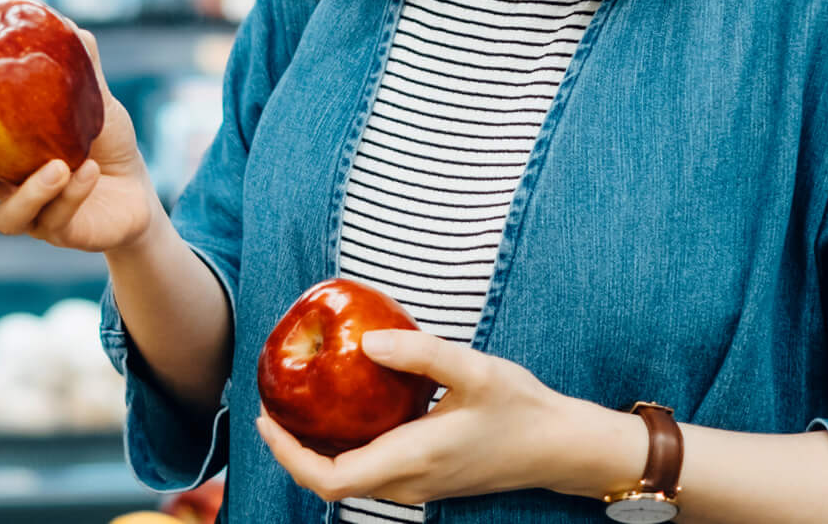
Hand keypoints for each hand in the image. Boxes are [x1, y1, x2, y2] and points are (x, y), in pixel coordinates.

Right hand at [0, 27, 156, 254]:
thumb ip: (78, 66)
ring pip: (3, 219)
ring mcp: (25, 212)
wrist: (137, 189)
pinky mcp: (56, 232)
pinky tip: (89, 172)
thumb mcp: (93, 98)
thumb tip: (70, 27)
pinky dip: (71, 195)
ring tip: (59, 165)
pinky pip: (54, 220)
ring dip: (28, 192)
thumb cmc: (102, 139)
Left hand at [255, 331, 640, 506]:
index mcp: (414, 458)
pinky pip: (368, 473)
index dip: (289, 454)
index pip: (330, 477)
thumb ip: (421, 353)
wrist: (561, 447)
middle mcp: (409, 481)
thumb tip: (366, 340)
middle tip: (270, 407)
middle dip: (291, 450)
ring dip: (314, 452)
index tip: (266, 418)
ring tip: (295, 408)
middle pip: (330, 482)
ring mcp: (417, 485)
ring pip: (348, 481)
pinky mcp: (426, 479)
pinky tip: (341, 414)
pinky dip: (342, 450)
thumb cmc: (523, 408)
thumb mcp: (475, 369)